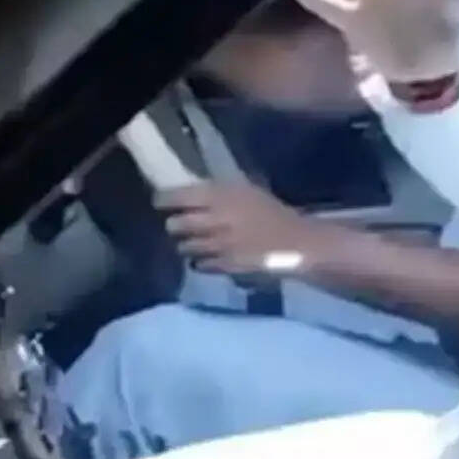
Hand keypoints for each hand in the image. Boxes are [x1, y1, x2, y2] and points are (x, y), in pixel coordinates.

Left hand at [155, 183, 355, 276]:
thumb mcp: (248, 192)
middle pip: (176, 224)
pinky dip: (200, 261)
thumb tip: (189, 192)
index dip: (164, 199)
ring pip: (185, 247)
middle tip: (177, 225)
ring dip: (186, 245)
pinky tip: (207, 258)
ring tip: (194, 243)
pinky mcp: (223, 266)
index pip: (178, 195)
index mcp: (222, 194)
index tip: (160, 201)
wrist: (298, 243)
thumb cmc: (274, 213)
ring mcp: (218, 245)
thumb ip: (219, 193)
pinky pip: (199, 264)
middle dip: (174, 226)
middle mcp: (215, 218)